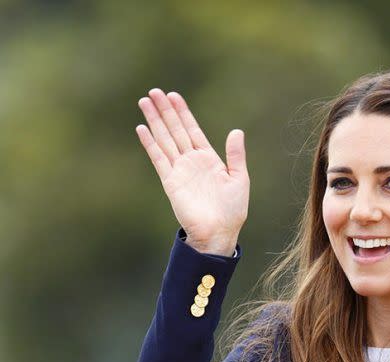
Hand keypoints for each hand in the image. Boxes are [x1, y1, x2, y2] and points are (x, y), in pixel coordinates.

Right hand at [135, 88, 248, 253]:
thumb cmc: (232, 211)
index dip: (183, 113)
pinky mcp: (170, 182)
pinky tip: (142, 128)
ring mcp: (180, 170)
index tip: (173, 95)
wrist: (218, 233)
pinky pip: (158, 158)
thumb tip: (236, 131)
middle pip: (175, 130)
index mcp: (209, 159)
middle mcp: (192, 161)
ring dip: (155, 121)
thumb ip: (236, 155)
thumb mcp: (239, 179)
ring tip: (145, 102)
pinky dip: (150, 144)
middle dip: (165, 111)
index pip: (192, 129)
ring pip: (165, 139)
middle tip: (154, 91)